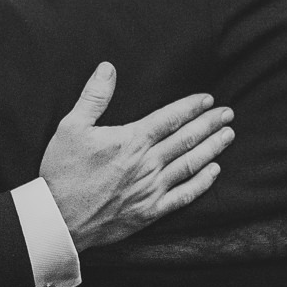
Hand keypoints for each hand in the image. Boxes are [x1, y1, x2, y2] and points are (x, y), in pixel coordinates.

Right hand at [39, 64, 233, 249]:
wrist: (59, 218)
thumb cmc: (63, 171)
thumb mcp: (71, 126)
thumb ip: (94, 96)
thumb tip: (108, 68)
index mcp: (131, 141)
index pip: (169, 118)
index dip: (191, 107)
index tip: (208, 99)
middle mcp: (147, 164)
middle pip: (186, 139)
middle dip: (209, 124)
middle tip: (228, 113)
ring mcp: (152, 189)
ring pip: (191, 164)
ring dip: (212, 148)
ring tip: (227, 135)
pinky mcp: (150, 211)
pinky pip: (184, 196)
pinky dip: (202, 182)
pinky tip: (213, 171)